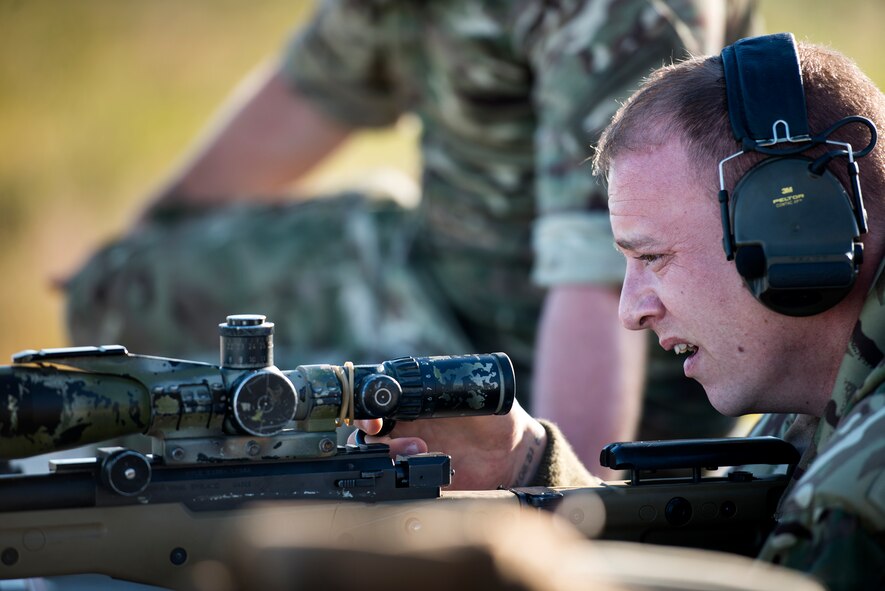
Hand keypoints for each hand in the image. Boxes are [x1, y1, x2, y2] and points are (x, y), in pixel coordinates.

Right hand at [349, 400, 546, 489]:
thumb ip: (454, 384)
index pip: (378, 403)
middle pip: (369, 430)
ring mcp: (413, 453)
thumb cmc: (496, 417)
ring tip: (420, 449)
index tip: (375, 418)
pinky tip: (425, 468)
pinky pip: (399, 480)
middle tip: (383, 432)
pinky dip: (402, 475)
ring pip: (378, 455)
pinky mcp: (424, 476)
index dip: (368, 409)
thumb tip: (431, 378)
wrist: (514, 454)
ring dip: (388, 451)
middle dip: (368, 431)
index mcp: (414, 403)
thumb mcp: (476, 392)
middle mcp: (408, 427)